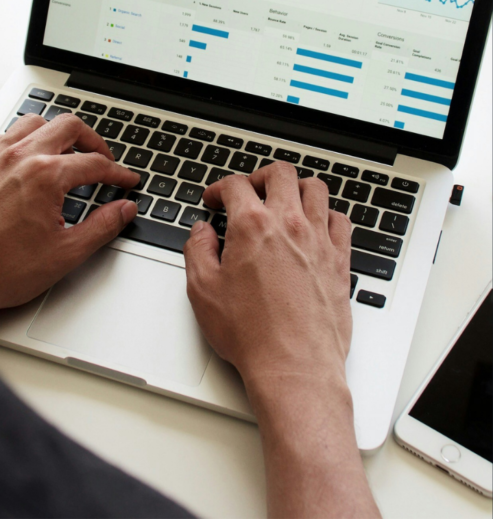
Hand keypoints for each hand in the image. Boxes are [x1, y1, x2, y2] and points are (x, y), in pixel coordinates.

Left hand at [0, 113, 141, 313]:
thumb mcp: (64, 254)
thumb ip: (101, 227)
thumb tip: (124, 210)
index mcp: (43, 176)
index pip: (95, 163)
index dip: (118, 173)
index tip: (126, 180)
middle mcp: (17, 157)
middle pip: (68, 127)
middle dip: (93, 141)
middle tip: (104, 160)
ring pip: (34, 124)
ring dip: (57, 134)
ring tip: (68, 154)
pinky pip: (5, 136)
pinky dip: (25, 141)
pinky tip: (29, 161)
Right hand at [184, 161, 352, 385]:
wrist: (294, 365)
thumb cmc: (251, 333)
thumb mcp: (203, 290)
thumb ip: (197, 250)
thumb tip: (202, 232)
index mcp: (252, 227)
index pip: (236, 185)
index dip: (219, 189)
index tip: (214, 201)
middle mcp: (290, 226)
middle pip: (281, 174)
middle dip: (259, 177)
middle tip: (248, 191)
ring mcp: (320, 241)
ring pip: (316, 188)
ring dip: (295, 188)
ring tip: (283, 201)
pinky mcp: (340, 261)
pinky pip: (340, 220)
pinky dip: (325, 214)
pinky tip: (314, 226)